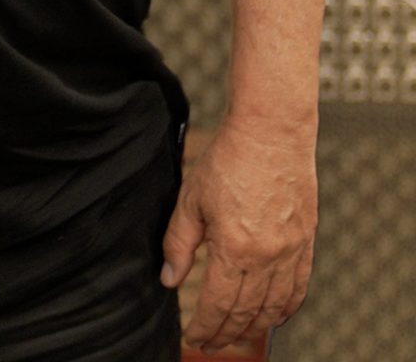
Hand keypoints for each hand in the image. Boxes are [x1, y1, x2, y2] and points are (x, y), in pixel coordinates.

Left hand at [161, 117, 316, 352]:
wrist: (271, 135)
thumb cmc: (229, 159)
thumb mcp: (190, 199)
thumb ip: (179, 242)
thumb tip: (170, 278)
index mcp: (235, 249)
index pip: (220, 305)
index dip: (206, 327)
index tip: (194, 338)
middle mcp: (268, 258)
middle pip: (248, 313)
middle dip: (227, 333)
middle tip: (211, 343)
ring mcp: (291, 253)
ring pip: (275, 307)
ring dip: (255, 327)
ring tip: (237, 335)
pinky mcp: (306, 243)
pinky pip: (299, 289)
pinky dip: (286, 309)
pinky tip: (273, 316)